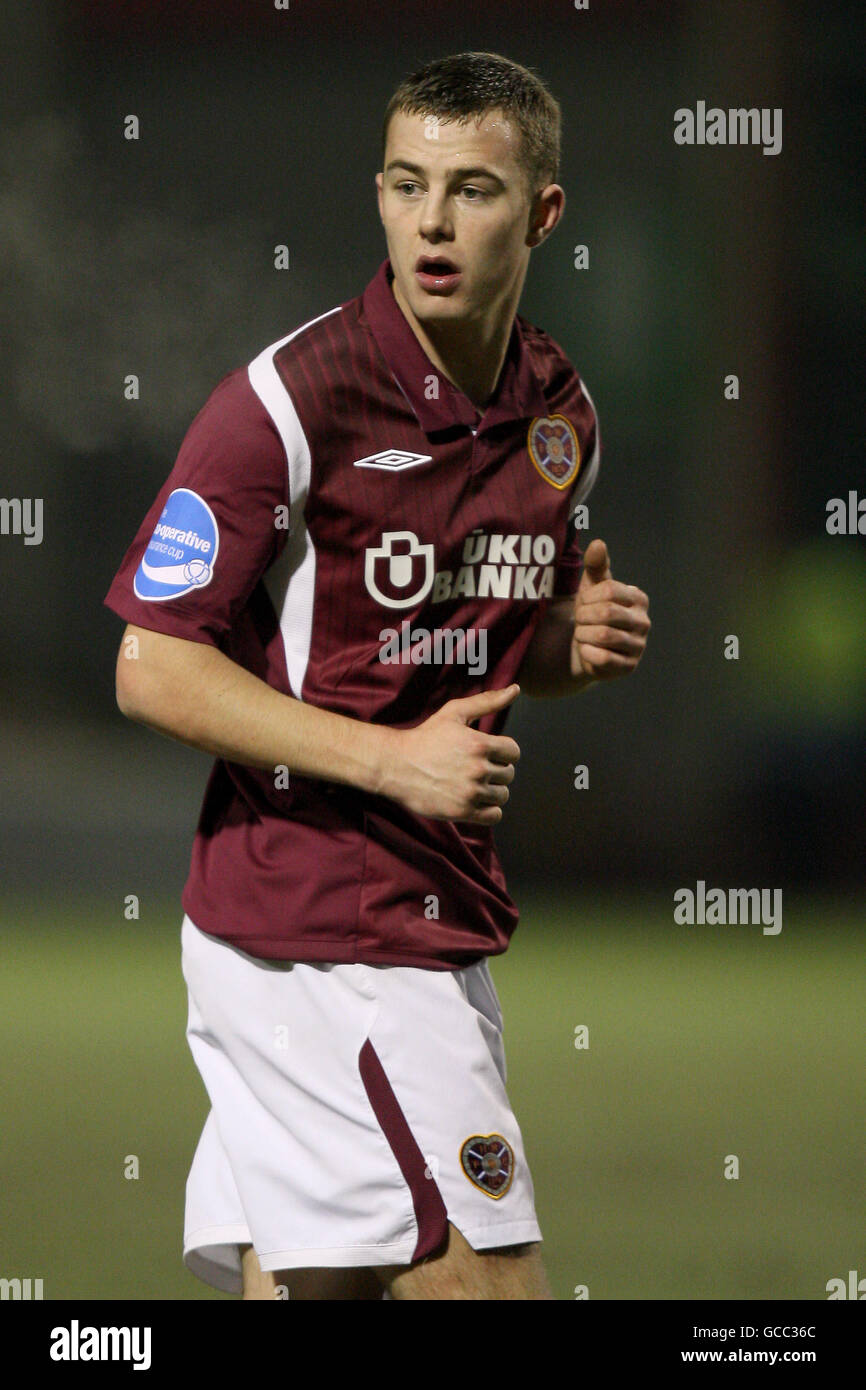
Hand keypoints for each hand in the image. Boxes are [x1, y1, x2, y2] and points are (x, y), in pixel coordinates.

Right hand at [388, 684, 520, 824]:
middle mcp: (478, 769)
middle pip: (508, 774)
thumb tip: (515, 689)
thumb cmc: (425, 737)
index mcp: (480, 744)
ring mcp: (470, 792)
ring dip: (491, 790)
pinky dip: (488, 810)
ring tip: (471, 783)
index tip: (486, 753)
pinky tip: (473, 800)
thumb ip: (487, 701)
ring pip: (502, 795)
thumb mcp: (454, 713)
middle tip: (473, 768)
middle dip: (495, 770)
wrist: (395, 765)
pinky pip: (494, 815)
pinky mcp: (462, 811)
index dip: (502, 752)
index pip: (514, 752)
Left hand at [571, 539, 649, 680]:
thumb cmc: (591, 612)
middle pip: (606, 613)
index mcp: (638, 598)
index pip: (609, 590)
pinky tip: (586, 650)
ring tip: (582, 634)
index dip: (588, 597)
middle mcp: (644, 622)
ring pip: (604, 636)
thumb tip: (598, 543)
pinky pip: (603, 658)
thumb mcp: (591, 587)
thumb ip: (596, 565)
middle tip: (580, 621)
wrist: (585, 648)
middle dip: (584, 617)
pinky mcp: (629, 667)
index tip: (582, 603)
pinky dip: (587, 653)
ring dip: (584, 634)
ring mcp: (639, 646)